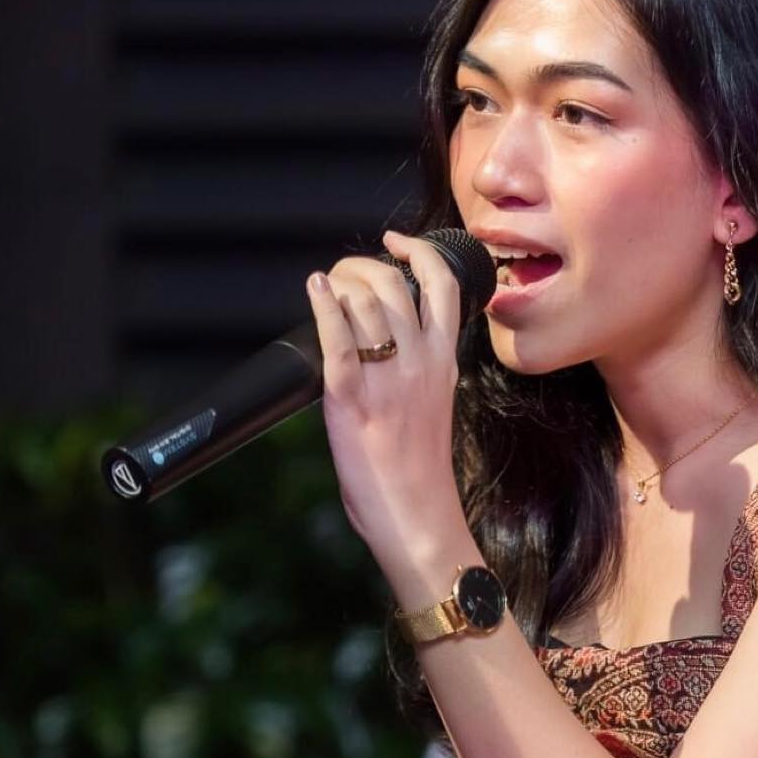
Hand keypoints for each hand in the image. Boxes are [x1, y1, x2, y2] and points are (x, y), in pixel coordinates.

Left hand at [304, 231, 467, 567]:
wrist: (417, 514)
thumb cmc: (420, 469)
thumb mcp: (435, 403)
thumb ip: (420, 367)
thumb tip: (388, 341)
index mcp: (444, 361)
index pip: (442, 286)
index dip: (418, 252)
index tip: (396, 242)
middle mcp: (420, 362)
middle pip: (395, 284)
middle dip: (364, 265)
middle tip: (344, 273)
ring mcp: (387, 379)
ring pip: (365, 302)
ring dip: (339, 283)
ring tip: (325, 287)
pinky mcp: (352, 398)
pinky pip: (338, 339)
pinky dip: (322, 306)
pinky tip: (313, 289)